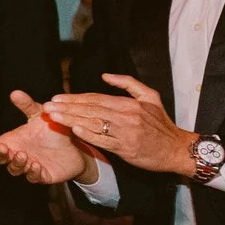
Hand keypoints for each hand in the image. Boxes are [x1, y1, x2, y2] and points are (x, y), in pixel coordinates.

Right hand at [0, 91, 89, 183]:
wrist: (76, 145)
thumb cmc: (52, 129)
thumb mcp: (40, 115)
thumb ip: (27, 106)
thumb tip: (15, 92)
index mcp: (13, 141)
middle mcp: (18, 155)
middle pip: (2, 160)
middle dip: (0, 155)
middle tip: (3, 148)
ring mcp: (29, 166)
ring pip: (16, 169)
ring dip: (17, 163)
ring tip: (23, 155)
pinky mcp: (44, 175)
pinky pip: (34, 177)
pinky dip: (33, 173)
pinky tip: (35, 165)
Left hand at [50, 74, 193, 175]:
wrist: (178, 149)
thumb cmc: (162, 125)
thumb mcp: (150, 98)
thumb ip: (128, 83)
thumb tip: (105, 75)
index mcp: (129, 103)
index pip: (95, 98)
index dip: (74, 98)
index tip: (56, 98)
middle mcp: (126, 116)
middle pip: (91, 109)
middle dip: (66, 107)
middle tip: (47, 106)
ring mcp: (126, 132)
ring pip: (93, 123)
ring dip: (71, 119)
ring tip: (53, 116)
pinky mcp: (126, 148)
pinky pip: (104, 140)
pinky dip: (89, 134)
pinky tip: (74, 130)